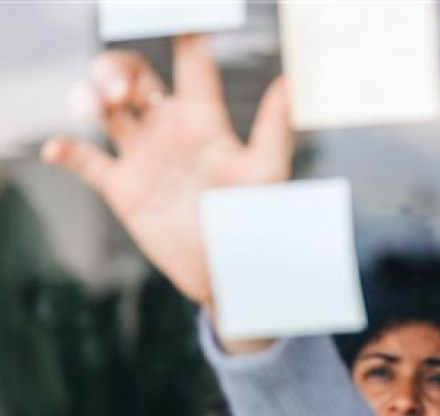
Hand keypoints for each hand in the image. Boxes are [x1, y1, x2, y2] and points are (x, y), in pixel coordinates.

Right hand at [41, 35, 292, 306]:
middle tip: (121, 87)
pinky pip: (85, 160)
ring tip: (95, 106)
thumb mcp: (266, 174)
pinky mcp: (124, 188)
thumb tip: (289, 82)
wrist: (230, 274)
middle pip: (135, 77)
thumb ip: (274, 128)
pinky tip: (59, 149)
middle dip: (119, 68)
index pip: (191, 66)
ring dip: (91, 96)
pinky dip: (66, 150)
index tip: (176, 19)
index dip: (183, 36)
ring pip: (106, 109)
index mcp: (205, 121)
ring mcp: (144, 157)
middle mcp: (171, 131)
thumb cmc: (255, 223)